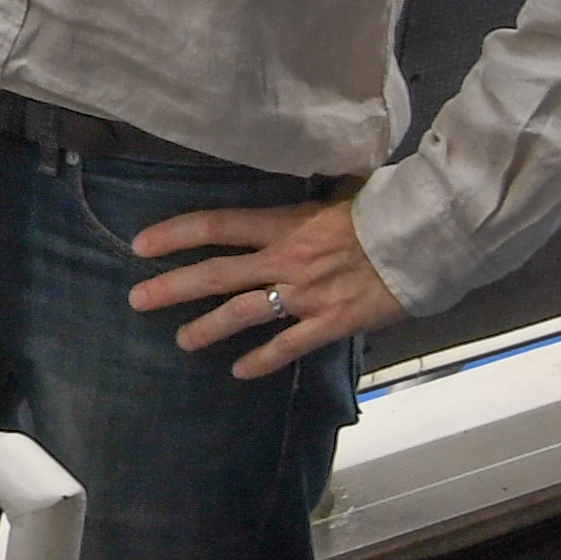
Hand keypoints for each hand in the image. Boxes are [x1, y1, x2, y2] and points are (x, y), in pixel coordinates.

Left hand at [125, 195, 402, 381]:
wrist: (423, 240)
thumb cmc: (383, 209)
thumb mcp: (338, 192)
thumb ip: (308, 200)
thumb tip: (294, 188)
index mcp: (284, 223)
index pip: (216, 226)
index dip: (175, 234)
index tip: (140, 245)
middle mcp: (285, 260)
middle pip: (216, 274)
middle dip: (173, 287)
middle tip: (137, 300)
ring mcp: (305, 294)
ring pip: (243, 313)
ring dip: (207, 328)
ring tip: (181, 341)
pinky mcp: (329, 322)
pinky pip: (288, 345)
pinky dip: (262, 359)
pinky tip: (239, 371)